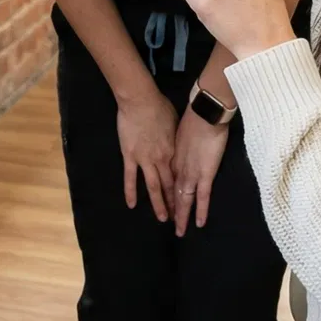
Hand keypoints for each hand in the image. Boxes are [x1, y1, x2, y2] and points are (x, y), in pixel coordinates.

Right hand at [116, 87, 177, 222]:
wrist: (141, 100)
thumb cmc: (160, 107)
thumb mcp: (175, 123)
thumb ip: (176, 139)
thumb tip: (179, 146)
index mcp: (174, 152)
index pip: (181, 176)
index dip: (186, 191)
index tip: (190, 203)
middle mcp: (162, 160)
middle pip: (170, 186)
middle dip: (176, 204)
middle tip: (180, 220)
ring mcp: (145, 159)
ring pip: (154, 187)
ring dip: (159, 204)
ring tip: (163, 219)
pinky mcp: (130, 156)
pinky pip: (131, 177)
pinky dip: (131, 191)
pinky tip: (131, 205)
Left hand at [171, 104, 226, 235]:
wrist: (203, 113)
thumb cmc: (192, 116)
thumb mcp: (177, 130)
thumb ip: (177, 141)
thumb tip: (178, 144)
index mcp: (172, 157)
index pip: (167, 179)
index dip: (165, 192)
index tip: (164, 202)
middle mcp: (178, 168)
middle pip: (172, 192)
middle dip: (170, 209)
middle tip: (167, 222)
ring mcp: (190, 172)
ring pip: (184, 199)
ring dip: (181, 216)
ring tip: (179, 231)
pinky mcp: (205, 174)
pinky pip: (202, 197)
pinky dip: (200, 211)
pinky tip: (198, 224)